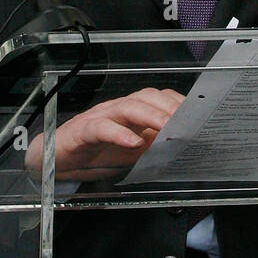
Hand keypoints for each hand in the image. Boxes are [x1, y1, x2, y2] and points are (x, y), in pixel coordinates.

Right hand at [24, 87, 184, 182]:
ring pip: (126, 106)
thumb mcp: (131, 154)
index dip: (179, 104)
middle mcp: (118, 110)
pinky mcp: (83, 131)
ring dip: (150, 115)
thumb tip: (181, 148)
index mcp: (132, 113)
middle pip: (146, 98)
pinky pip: (101, 127)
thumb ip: (153, 148)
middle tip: (188, 122)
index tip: (199, 115)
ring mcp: (100, 117)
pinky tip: (132, 143)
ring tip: (167, 127)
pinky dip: (118, 134)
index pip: (159, 99)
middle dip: (169, 107)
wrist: (57, 160)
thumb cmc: (95, 153)